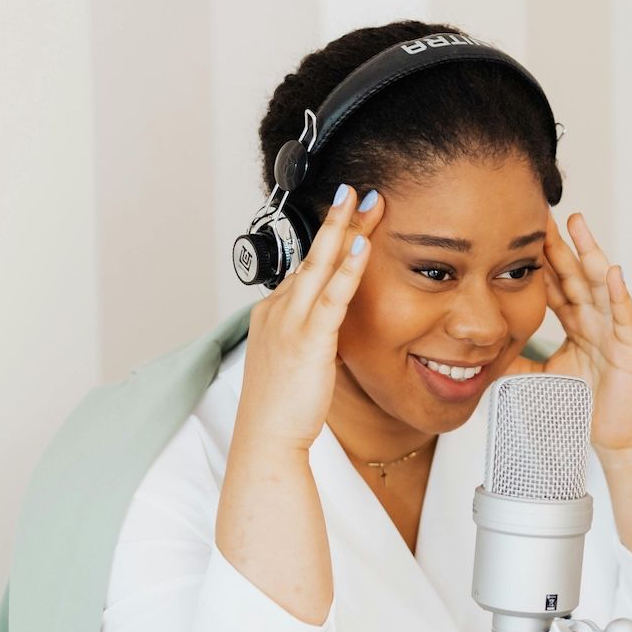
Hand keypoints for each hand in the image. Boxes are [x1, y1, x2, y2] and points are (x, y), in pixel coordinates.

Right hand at [233, 186, 384, 452]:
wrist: (266, 439)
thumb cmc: (279, 409)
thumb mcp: (294, 361)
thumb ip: (311, 336)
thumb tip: (329, 324)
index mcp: (273, 315)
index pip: (305, 269)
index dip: (329, 242)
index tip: (348, 219)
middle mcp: (278, 311)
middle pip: (313, 256)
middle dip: (337, 222)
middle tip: (357, 191)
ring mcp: (290, 323)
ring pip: (320, 266)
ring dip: (344, 230)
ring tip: (365, 203)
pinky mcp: (308, 341)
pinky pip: (332, 297)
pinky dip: (348, 270)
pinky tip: (362, 247)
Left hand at [533, 213, 631, 453]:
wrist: (615, 436)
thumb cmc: (584, 406)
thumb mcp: (539, 378)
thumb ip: (515, 361)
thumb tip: (479, 351)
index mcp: (576, 324)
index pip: (554, 284)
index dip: (539, 259)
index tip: (520, 231)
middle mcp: (594, 320)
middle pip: (574, 275)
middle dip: (560, 244)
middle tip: (544, 213)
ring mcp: (612, 330)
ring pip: (598, 285)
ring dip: (589, 253)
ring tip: (579, 225)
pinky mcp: (628, 347)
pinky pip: (623, 315)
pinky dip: (617, 293)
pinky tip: (611, 273)